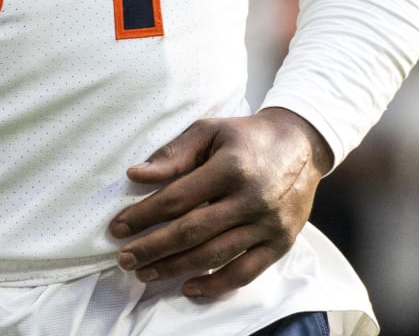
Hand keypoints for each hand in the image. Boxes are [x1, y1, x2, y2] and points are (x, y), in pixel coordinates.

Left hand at [108, 107, 332, 299]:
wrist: (301, 144)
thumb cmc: (246, 136)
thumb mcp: (209, 130)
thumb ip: (173, 154)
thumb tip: (136, 175)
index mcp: (230, 168)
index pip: (177, 199)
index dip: (143, 216)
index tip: (118, 228)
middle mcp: (251, 199)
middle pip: (191, 232)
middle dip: (153, 248)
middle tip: (125, 259)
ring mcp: (268, 224)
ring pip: (214, 256)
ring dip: (176, 269)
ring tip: (146, 273)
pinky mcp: (281, 243)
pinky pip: (246, 273)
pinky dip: (216, 286)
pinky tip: (189, 288)